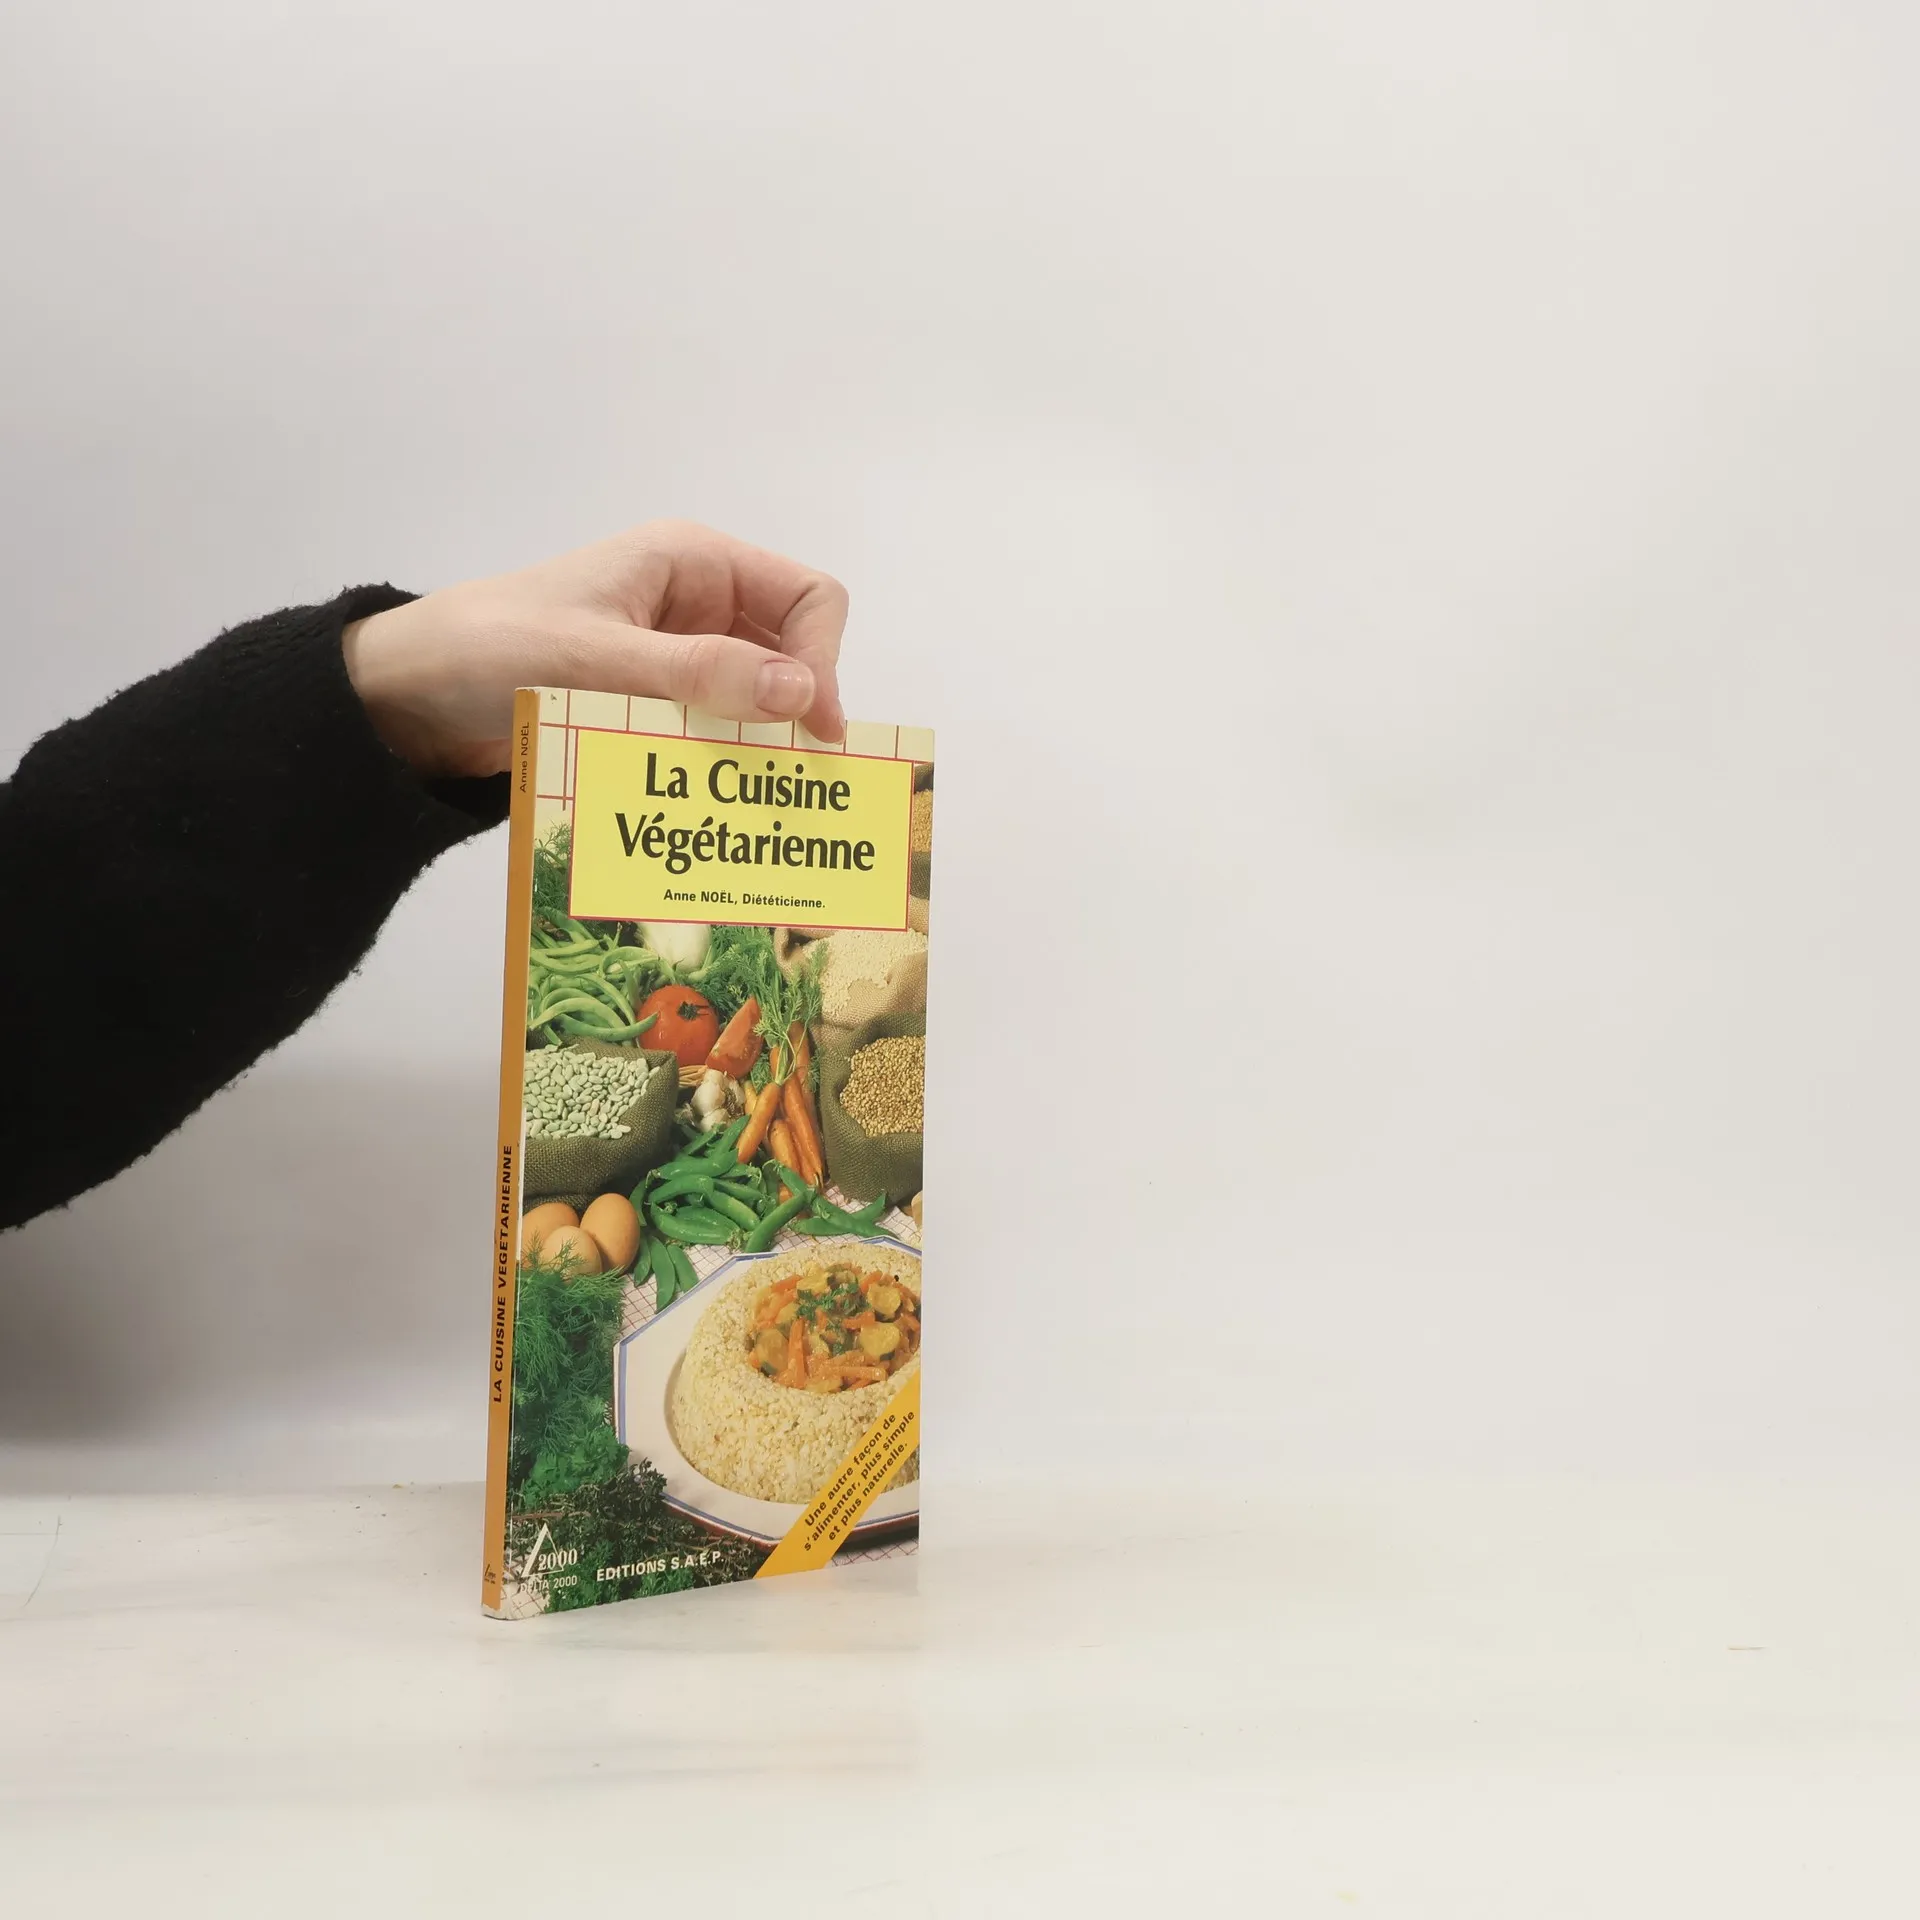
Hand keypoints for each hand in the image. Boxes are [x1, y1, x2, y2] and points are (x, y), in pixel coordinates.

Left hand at [341, 520, 848, 778]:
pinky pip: (708, 735)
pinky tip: (711, 804)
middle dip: (795, 713)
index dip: (824, 659)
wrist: (405, 698)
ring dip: (757, 748)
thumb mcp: (595, 658)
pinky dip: (717, 767)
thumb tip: (802, 691)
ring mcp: (674, 658)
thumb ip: (697, 674)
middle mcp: (696, 604)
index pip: (807, 598)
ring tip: (756, 805)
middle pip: (790, 654)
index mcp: (692, 563)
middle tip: (795, 782)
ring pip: (752, 703)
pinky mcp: (649, 706)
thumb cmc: (490, 650)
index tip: (813, 731)